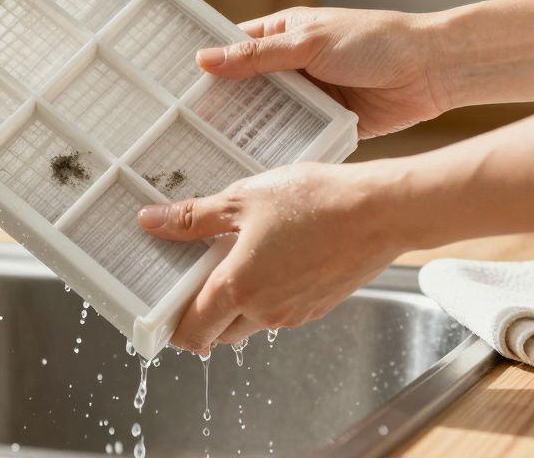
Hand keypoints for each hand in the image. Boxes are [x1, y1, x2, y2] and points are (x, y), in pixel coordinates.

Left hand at [137, 162, 406, 353]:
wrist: (381, 210)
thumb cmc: (315, 201)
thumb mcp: (243, 200)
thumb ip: (194, 217)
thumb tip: (151, 221)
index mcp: (239, 289)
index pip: (193, 330)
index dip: (172, 327)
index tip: (162, 310)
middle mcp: (266, 312)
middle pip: (219, 333)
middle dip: (203, 316)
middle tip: (196, 277)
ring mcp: (296, 313)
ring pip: (251, 322)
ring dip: (237, 303)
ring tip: (237, 257)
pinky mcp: (319, 306)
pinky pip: (281, 311)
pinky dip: (267, 295)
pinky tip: (273, 256)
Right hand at [197, 7, 447, 137]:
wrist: (431, 70)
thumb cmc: (375, 41)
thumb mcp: (309, 43)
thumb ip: (258, 55)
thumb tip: (206, 59)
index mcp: (283, 36)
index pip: (233, 48)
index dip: (207, 65)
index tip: (175, 87)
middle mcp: (292, 67)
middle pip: (246, 89)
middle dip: (222, 107)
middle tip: (185, 130)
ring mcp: (310, 98)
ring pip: (269, 118)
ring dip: (250, 132)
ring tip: (212, 154)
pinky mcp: (329, 125)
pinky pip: (297, 139)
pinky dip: (282, 150)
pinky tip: (257, 167)